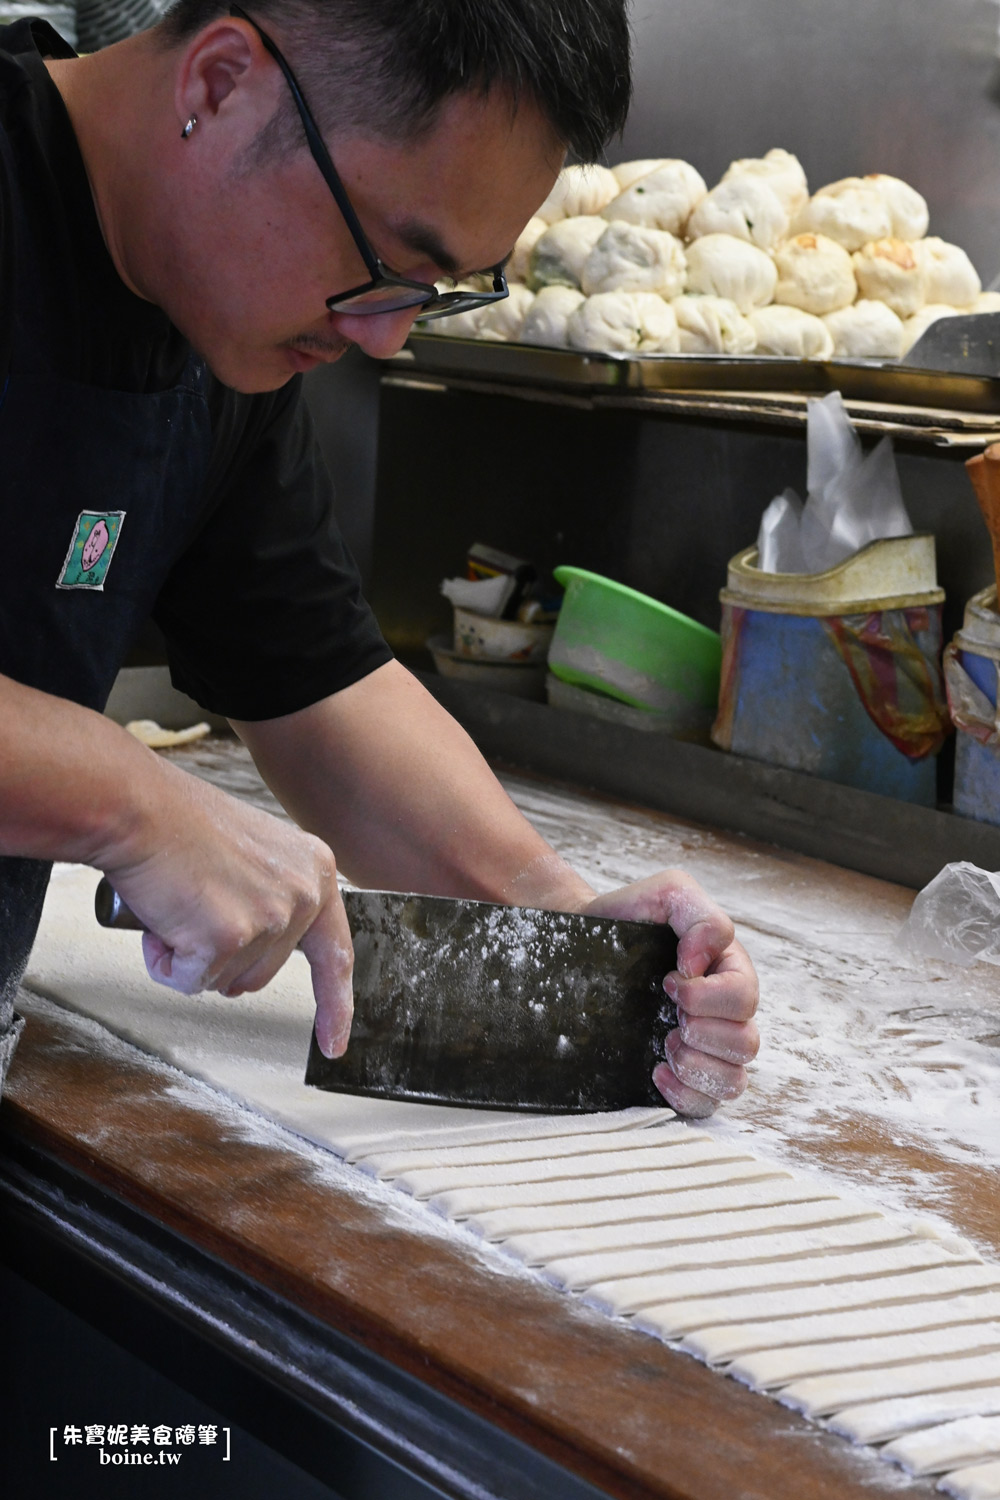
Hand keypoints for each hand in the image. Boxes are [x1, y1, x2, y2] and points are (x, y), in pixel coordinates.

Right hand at [97, 758, 353, 1057]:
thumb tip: (259, 945)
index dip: (335, 1003)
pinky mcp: (230, 938)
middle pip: (262, 974)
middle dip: (220, 958)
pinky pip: (189, 982)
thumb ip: (271, 893)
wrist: (136, 808)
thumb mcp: (253, 851)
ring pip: (225, 981)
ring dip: (192, 959)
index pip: (335, 951)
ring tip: (177, 907)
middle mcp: (303, 895)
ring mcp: (270, 918)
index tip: (334, 1042)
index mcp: (314, 870)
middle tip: (192, 908)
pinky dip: (165, 962)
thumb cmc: (176, 823)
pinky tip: (162, 919)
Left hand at [583, 871, 758, 1116]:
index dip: (708, 997)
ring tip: (665, 1043)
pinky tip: (656, 1071)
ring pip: (733, 1081)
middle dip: (703, 1032)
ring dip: (697, 1066)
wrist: (579, 942)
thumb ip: (701, 916)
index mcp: (728, 972)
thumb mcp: (667, 894)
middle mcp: (724, 1014)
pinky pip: (704, 1105)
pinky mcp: (680, 1075)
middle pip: (746, 1044)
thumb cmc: (625, 918)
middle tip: (669, 1015)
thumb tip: (703, 963)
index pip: (745, 997)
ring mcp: (704, 1048)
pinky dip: (684, 1094)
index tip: (668, 981)